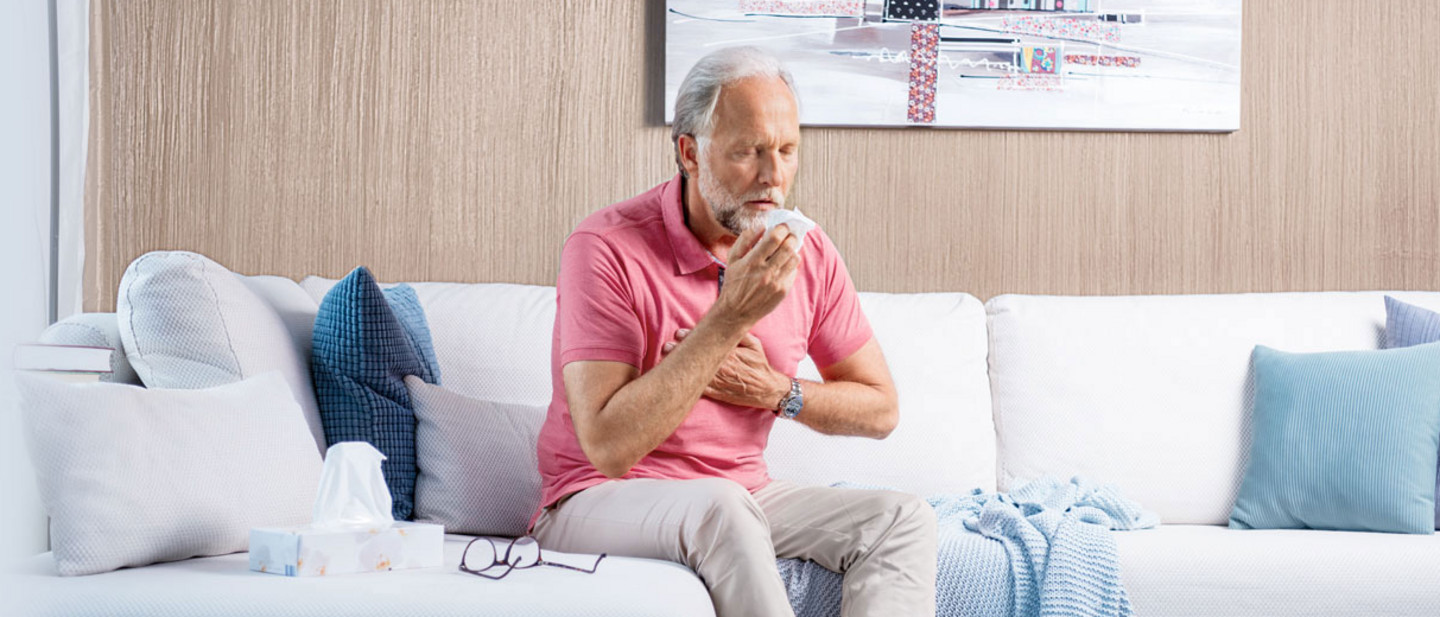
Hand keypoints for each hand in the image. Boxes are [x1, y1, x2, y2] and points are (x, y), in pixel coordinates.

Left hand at [663, 329, 788, 409]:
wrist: (766, 389)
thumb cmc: (760, 365)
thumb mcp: (754, 345)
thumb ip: (741, 334)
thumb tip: (728, 322)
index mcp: (731, 354)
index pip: (708, 343)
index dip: (692, 337)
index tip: (679, 333)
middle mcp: (723, 368)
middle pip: (698, 358)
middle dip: (681, 351)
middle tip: (668, 345)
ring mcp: (719, 382)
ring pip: (696, 373)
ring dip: (681, 366)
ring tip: (666, 358)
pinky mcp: (717, 393)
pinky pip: (700, 389)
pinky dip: (688, 383)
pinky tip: (676, 377)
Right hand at [712, 224, 801, 327]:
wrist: (736, 312)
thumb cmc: (733, 283)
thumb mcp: (732, 259)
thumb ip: (745, 240)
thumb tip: (761, 227)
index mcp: (752, 261)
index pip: (774, 238)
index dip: (781, 229)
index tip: (782, 226)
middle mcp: (766, 271)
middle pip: (788, 247)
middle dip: (791, 237)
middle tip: (789, 235)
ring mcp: (776, 282)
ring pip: (794, 258)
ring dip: (793, 250)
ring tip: (787, 249)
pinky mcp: (783, 291)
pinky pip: (793, 272)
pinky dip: (791, 264)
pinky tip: (784, 264)